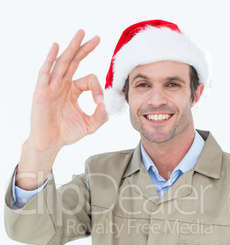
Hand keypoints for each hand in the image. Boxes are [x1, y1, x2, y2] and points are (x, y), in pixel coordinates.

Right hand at [29, 30, 107, 153]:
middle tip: (97, 37)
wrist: (50, 143)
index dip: (97, 87)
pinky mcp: (42, 91)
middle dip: (85, 48)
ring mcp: (51, 86)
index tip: (100, 101)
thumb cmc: (66, 133)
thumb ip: (100, 116)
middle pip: (75, 61)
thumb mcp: (89, 125)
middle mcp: (62, 85)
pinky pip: (45, 72)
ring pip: (62, 62)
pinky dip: (50, 59)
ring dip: (72, 47)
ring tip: (80, 33)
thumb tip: (105, 104)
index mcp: (73, 90)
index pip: (89, 79)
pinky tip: (57, 47)